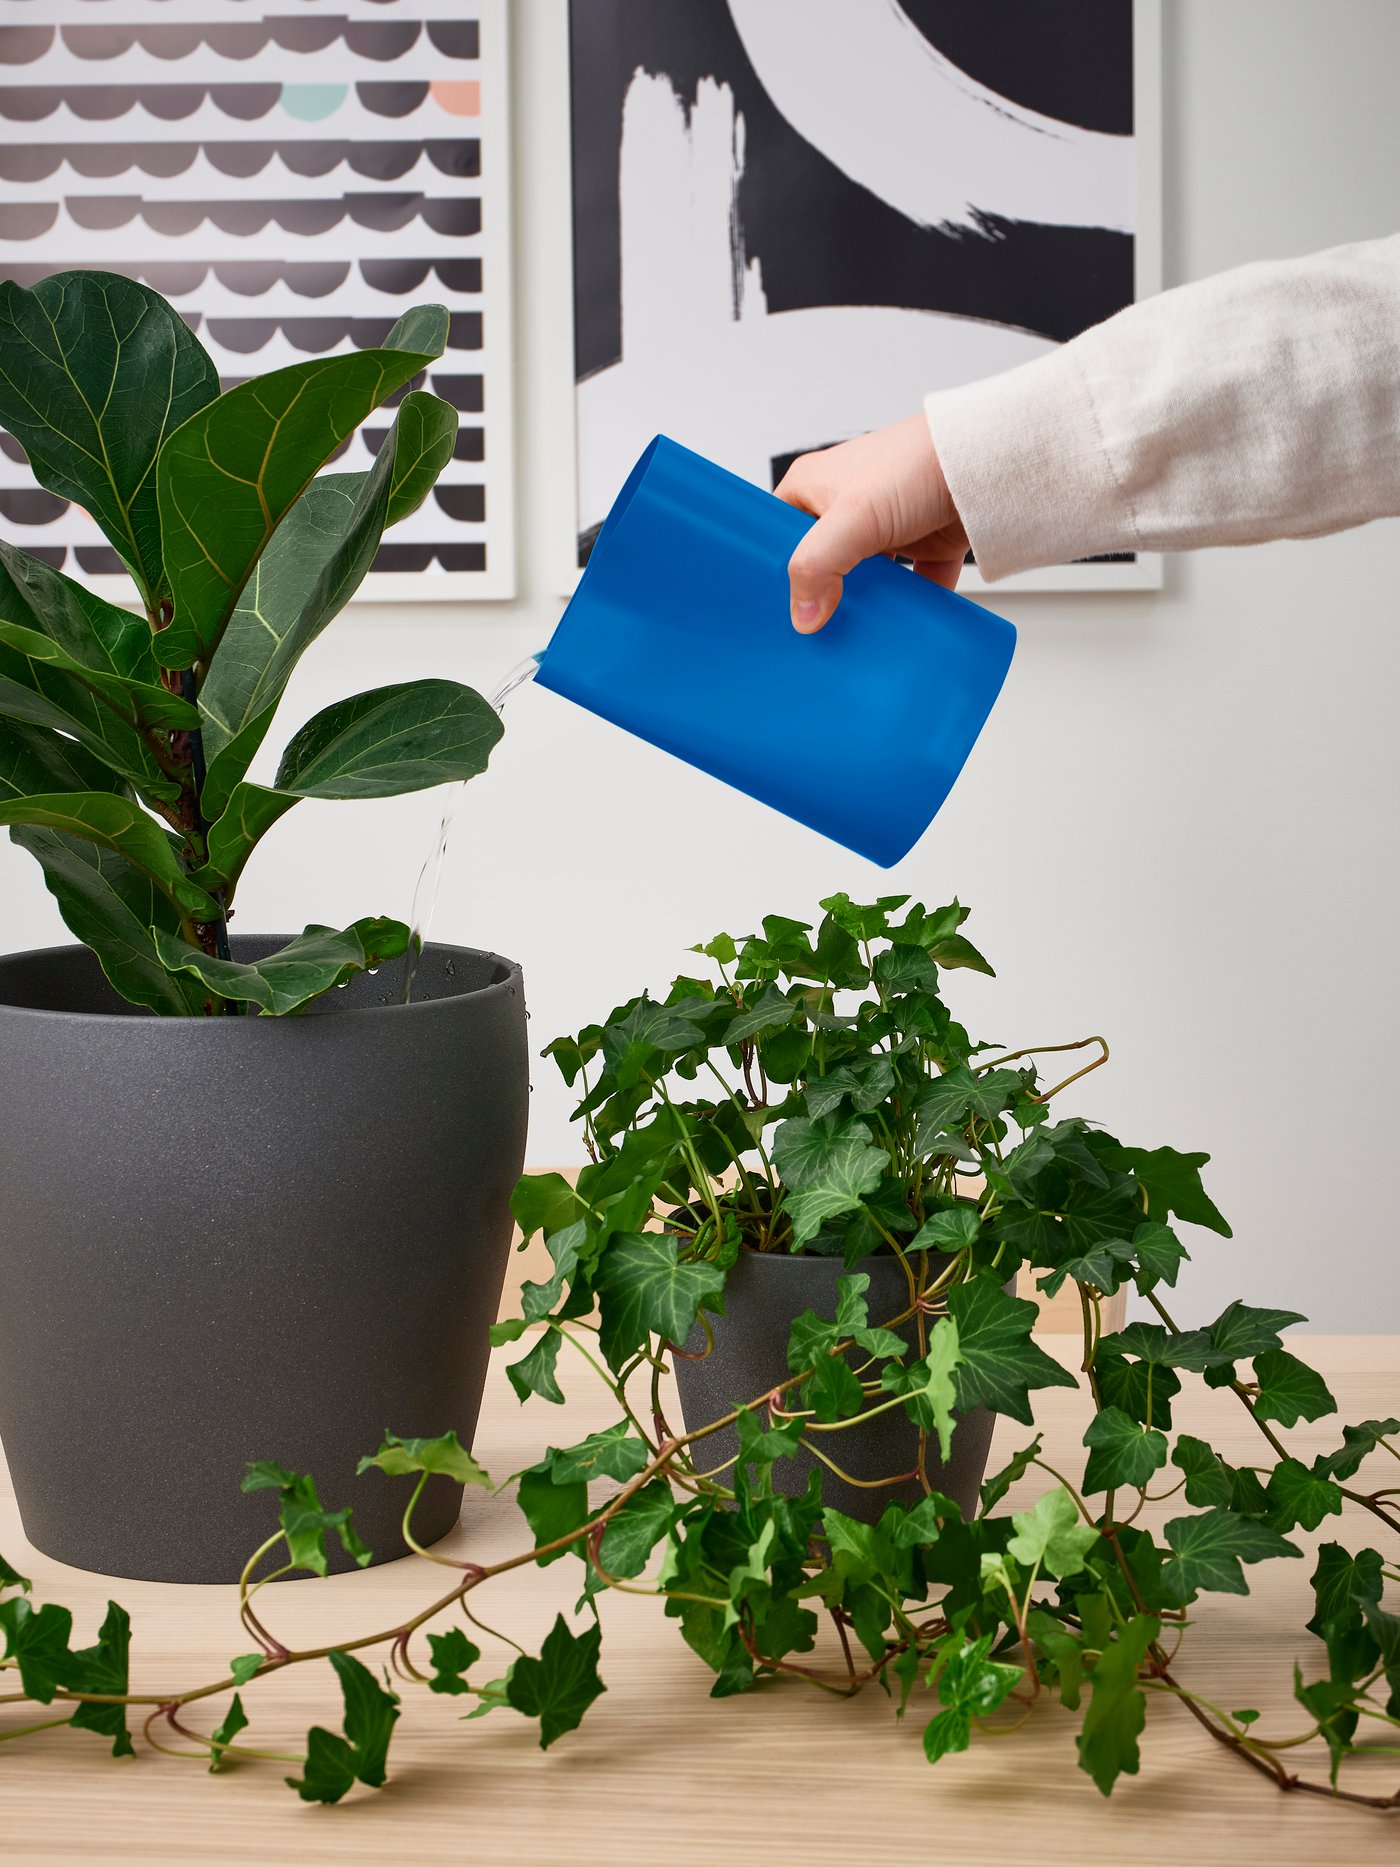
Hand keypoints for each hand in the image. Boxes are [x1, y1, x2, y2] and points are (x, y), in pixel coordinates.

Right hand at [775, 414, 968, 631]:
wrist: (988, 463)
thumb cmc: (916, 463)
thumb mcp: (851, 517)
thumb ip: (817, 566)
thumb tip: (803, 615)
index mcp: (814, 487)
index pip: (776, 534)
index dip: (774, 570)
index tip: (775, 607)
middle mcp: (846, 507)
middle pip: (821, 563)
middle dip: (822, 596)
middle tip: (817, 627)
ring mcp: (885, 528)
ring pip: (864, 581)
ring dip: (866, 606)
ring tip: (858, 633)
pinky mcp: (922, 546)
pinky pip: (909, 588)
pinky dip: (908, 607)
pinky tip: (903, 626)